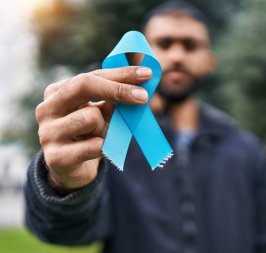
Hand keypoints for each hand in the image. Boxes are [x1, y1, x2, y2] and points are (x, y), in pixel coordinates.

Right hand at [36, 66, 151, 192]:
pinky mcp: (56, 157)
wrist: (71, 169)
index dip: (121, 74)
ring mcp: (48, 132)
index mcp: (57, 92)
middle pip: (84, 85)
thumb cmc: (90, 134)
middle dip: (118, 89)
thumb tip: (142, 82)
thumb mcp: (102, 112)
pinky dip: (104, 147)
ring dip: (106, 128)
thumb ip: (116, 97)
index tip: (147, 74)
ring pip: (91, 117)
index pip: (92, 75)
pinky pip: (94, 145)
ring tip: (102, 136)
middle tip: (143, 97)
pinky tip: (97, 150)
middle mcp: (46, 108)